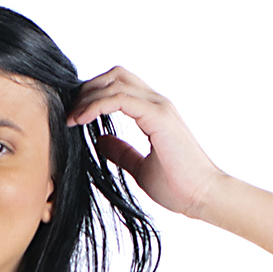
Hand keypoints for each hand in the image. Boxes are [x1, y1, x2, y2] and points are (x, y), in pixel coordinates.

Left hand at [65, 67, 225, 221]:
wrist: (203, 196)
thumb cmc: (178, 186)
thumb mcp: (140, 168)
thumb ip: (121, 151)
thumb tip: (99, 140)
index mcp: (154, 112)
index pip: (119, 86)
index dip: (94, 95)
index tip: (74, 116)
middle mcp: (157, 103)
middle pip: (115, 75)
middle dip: (88, 88)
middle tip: (69, 112)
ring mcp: (159, 106)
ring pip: (115, 81)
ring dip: (88, 96)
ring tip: (71, 117)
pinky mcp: (158, 116)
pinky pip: (119, 99)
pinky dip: (96, 105)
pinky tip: (81, 120)